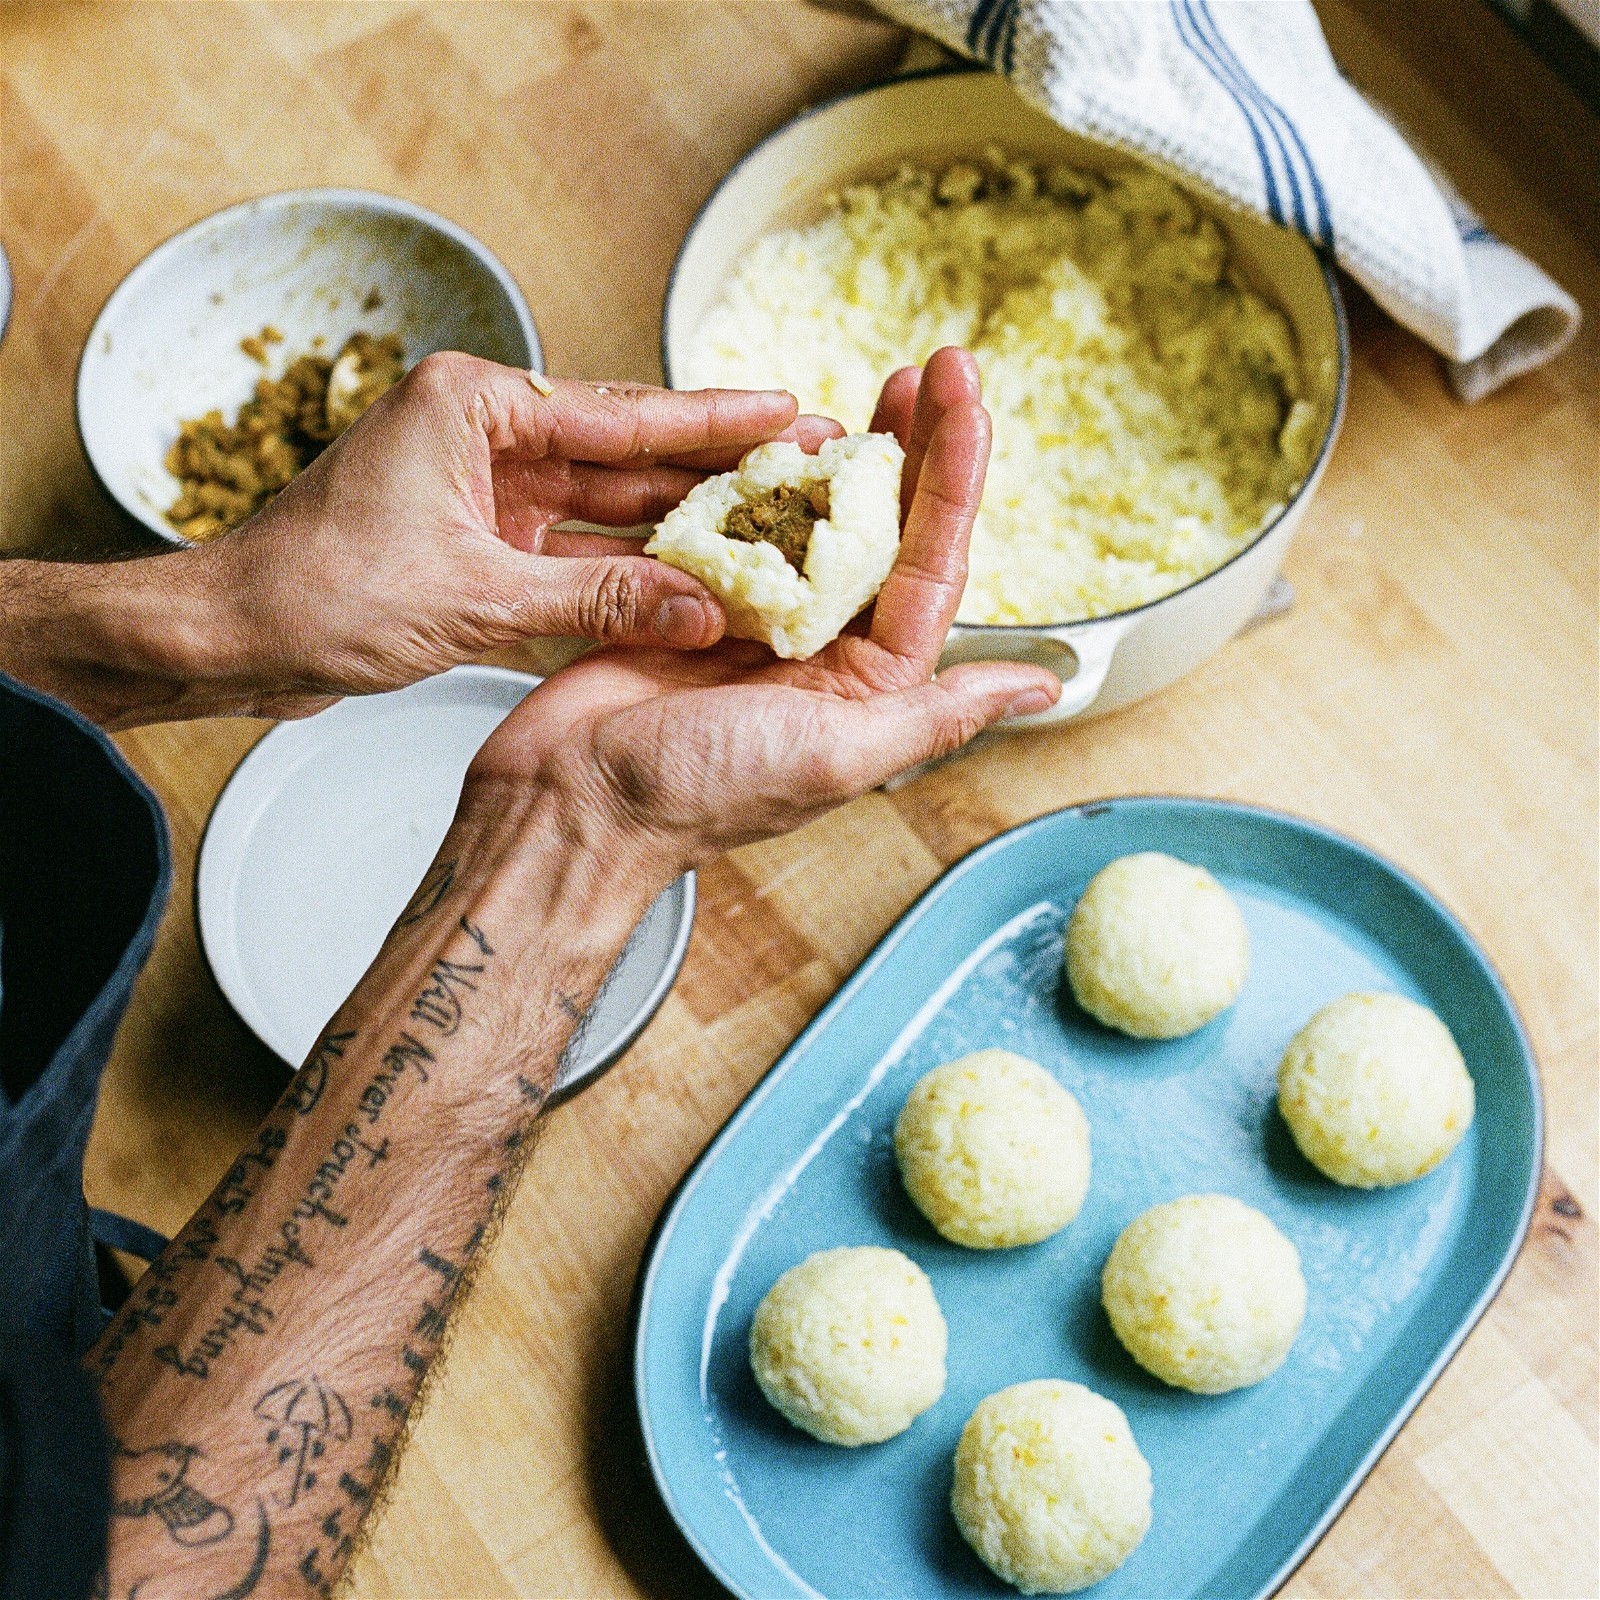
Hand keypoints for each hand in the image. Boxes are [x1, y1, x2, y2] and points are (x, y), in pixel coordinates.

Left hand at [195, 355, 829, 716]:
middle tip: (805, 464)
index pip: (622, 413)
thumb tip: (707, 612)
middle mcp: (485, 436)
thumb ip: (600, 602)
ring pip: (606, 509)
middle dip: (713, 468)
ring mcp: (483, 492)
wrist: (229, 640)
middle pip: (625, 454)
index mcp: (476, 407)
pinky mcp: (478, 545)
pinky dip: (627, 575)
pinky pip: (574, 555)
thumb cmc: (319, 596)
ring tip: (770, 527)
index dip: (716, 420)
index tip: (790, 409)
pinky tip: (695, 584)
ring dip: (679, 527)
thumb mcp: (476, 600)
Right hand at [459, 349, 1061, 872]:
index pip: (932, 561)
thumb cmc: (702, 793)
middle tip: (932, 368)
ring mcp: (760, 619)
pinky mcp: (694, 599)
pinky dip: (756, 477)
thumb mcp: (840, 755)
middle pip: (886, 528)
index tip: (965, 399)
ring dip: (840, 454)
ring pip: (815, 518)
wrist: (575, 801)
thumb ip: (938, 715)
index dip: (953, 477)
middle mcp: (825, 646)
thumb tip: (1043, 692)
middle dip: (913, 447)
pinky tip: (774, 434)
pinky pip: (739, 523)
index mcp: (871, 680)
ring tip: (866, 390)